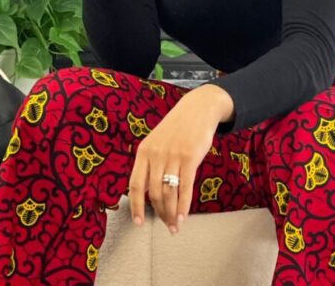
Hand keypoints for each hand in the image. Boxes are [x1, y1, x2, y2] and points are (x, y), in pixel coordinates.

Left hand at [128, 86, 230, 234]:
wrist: (198, 108)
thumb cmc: (178, 127)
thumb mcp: (157, 140)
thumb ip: (151, 162)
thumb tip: (147, 192)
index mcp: (144, 151)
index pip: (135, 184)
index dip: (136, 206)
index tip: (138, 223)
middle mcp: (156, 154)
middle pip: (154, 193)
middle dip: (160, 213)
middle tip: (166, 225)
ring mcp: (173, 156)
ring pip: (169, 193)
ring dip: (171, 214)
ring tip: (174, 226)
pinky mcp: (190, 158)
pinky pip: (185, 188)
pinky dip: (183, 207)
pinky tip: (183, 218)